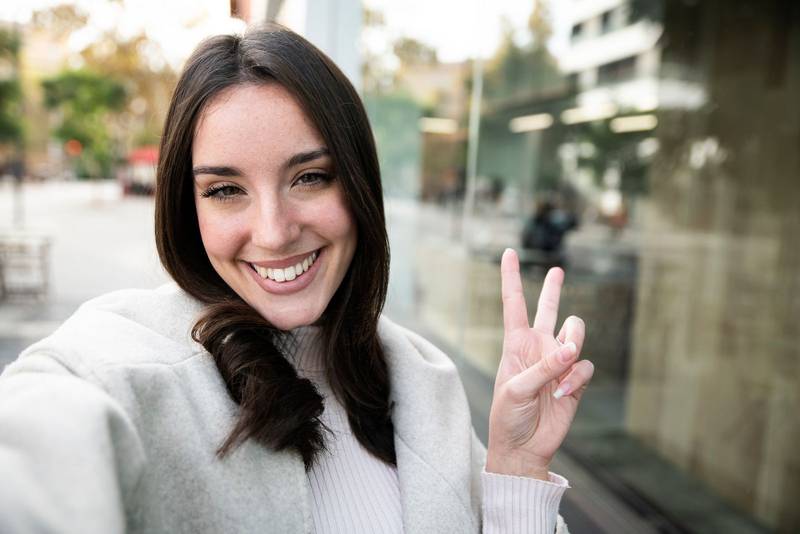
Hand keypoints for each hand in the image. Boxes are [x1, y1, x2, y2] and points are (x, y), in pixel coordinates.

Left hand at [486, 248, 593, 479]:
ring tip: (560, 369)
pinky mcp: (574, 380)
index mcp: (516, 344)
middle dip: (553, 289)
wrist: (524, 447)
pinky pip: (585, 366)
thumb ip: (544, 367)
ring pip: (576, 333)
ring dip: (572, 344)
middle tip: (557, 271)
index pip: (514, 304)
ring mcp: (558, 363)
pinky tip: (562, 393)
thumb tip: (571, 349)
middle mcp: (538, 347)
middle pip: (549, 309)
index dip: (511, 278)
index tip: (508, 252)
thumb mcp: (516, 389)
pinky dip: (576, 378)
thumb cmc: (508, 416)